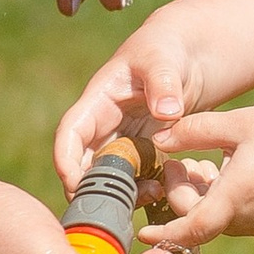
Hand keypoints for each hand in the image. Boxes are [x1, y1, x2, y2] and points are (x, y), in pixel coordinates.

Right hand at [52, 8, 213, 187]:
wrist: (187, 55)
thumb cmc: (167, 48)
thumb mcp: (163, 59)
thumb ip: (163, 82)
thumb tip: (166, 112)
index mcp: (98, 102)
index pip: (70, 134)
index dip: (65, 160)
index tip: (74, 183)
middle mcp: (104, 126)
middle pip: (84, 164)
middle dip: (93, 188)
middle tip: (118, 204)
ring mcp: (123, 141)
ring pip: (109, 177)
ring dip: (122, 193)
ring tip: (151, 193)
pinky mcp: (143, 152)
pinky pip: (136, 178)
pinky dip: (145, 188)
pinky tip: (164, 189)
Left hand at [140, 97, 253, 250]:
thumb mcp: (236, 123)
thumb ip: (192, 132)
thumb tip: (158, 139)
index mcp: (236, 197)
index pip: (190, 231)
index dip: (164, 234)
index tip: (144, 231)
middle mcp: (251, 219)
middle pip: (201, 220)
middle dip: (184, 194)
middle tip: (182, 161)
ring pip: (221, 219)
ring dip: (205, 197)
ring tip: (208, 162)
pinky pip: (242, 217)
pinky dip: (227, 200)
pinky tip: (231, 169)